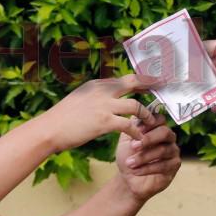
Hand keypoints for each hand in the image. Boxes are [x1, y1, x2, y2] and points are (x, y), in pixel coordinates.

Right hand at [39, 74, 158, 153]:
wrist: (49, 130)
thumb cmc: (62, 118)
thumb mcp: (80, 99)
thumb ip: (97, 96)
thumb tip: (109, 96)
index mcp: (97, 84)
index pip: (126, 78)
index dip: (142, 80)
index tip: (154, 82)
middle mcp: (102, 90)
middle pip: (135, 82)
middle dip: (152, 85)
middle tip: (166, 89)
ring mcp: (104, 105)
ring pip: (136, 105)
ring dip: (146, 115)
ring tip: (151, 122)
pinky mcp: (104, 122)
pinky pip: (128, 125)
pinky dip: (137, 131)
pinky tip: (140, 137)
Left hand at [115, 111, 181, 202]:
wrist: (127, 178)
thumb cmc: (127, 156)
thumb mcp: (126, 139)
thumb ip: (132, 126)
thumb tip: (137, 115)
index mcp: (157, 127)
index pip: (160, 119)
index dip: (148, 123)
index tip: (134, 130)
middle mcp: (168, 137)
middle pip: (165, 132)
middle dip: (148, 139)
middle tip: (133, 146)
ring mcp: (173, 151)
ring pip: (163, 150)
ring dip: (144, 157)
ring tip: (129, 163)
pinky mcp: (174, 166)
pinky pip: (164, 165)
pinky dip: (147, 168)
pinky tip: (136, 171)